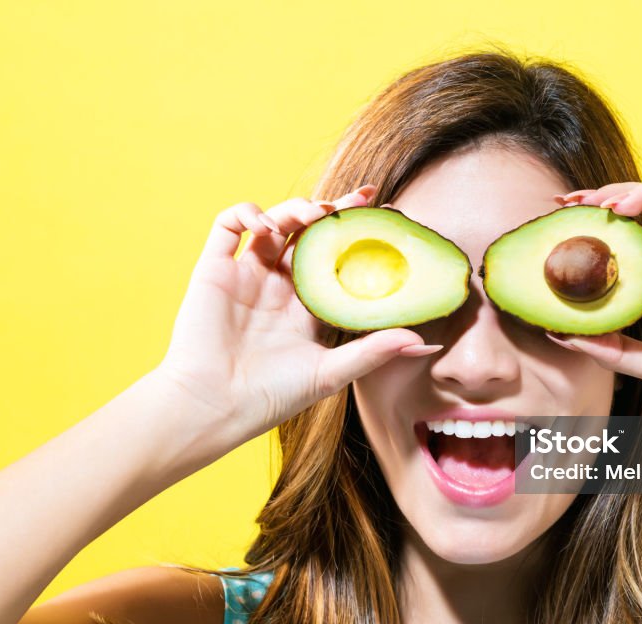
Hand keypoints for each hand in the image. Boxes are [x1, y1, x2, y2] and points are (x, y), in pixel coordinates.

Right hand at [154, 184, 440, 449]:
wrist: (214, 406)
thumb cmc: (272, 396)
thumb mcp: (332, 372)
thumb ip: (376, 351)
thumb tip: (427, 345)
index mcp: (307, 307)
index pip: (337, 259)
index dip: (358, 235)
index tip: (385, 214)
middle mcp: (278, 287)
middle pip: (308, 234)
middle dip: (333, 211)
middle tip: (360, 199)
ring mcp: (246, 276)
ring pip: (273, 224)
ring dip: (295, 209)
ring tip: (315, 214)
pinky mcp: (214, 270)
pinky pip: (228, 226)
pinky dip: (247, 213)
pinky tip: (266, 224)